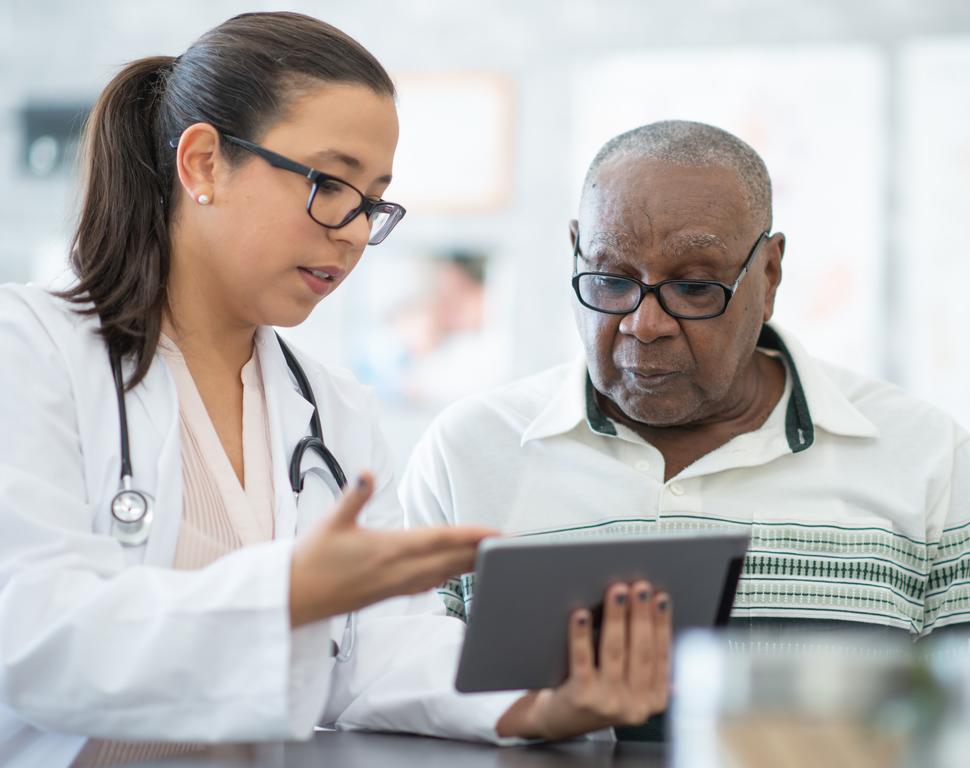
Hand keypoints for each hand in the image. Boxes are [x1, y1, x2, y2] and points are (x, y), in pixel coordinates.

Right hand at [289, 472, 495, 626]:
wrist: (295, 599)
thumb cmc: (311, 559)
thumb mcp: (331, 521)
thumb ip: (354, 496)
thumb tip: (367, 473)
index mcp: (388, 549)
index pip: (439, 540)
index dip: (470, 536)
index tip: (495, 534)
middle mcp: (398, 570)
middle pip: (449, 560)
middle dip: (480, 552)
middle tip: (509, 546)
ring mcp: (395, 585)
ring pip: (442, 574)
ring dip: (468, 566)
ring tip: (492, 558)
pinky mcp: (388, 594)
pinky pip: (427, 584)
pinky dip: (446, 577)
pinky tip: (454, 574)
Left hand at [496, 581, 671, 739]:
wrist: (558, 721)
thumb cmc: (595, 693)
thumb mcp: (629, 686)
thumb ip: (647, 663)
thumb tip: (662, 621)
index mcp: (653, 701)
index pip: (661, 656)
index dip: (662, 624)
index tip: (660, 598)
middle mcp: (635, 706)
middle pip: (640, 651)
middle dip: (641, 614)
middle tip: (640, 587)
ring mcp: (608, 703)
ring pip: (614, 650)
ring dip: (617, 616)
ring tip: (616, 591)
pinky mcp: (582, 698)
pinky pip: (582, 659)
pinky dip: (581, 635)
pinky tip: (581, 615)